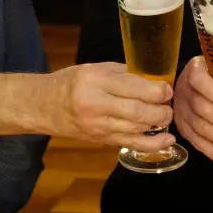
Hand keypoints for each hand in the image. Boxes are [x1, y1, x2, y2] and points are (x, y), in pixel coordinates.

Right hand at [44, 62, 174, 151]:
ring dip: (158, 123)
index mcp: (95, 81)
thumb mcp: (96, 69)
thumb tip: (156, 80)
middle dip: (160, 109)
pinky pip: (131, 144)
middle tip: (168, 104)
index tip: (167, 89)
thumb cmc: (71, 82)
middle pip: (137, 112)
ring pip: (136, 129)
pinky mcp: (101, 140)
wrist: (44, 106)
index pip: (133, 88)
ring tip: (165, 115)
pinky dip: (153, 144)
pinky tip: (167, 140)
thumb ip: (125, 74)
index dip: (157, 90)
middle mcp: (96, 105)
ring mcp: (98, 126)